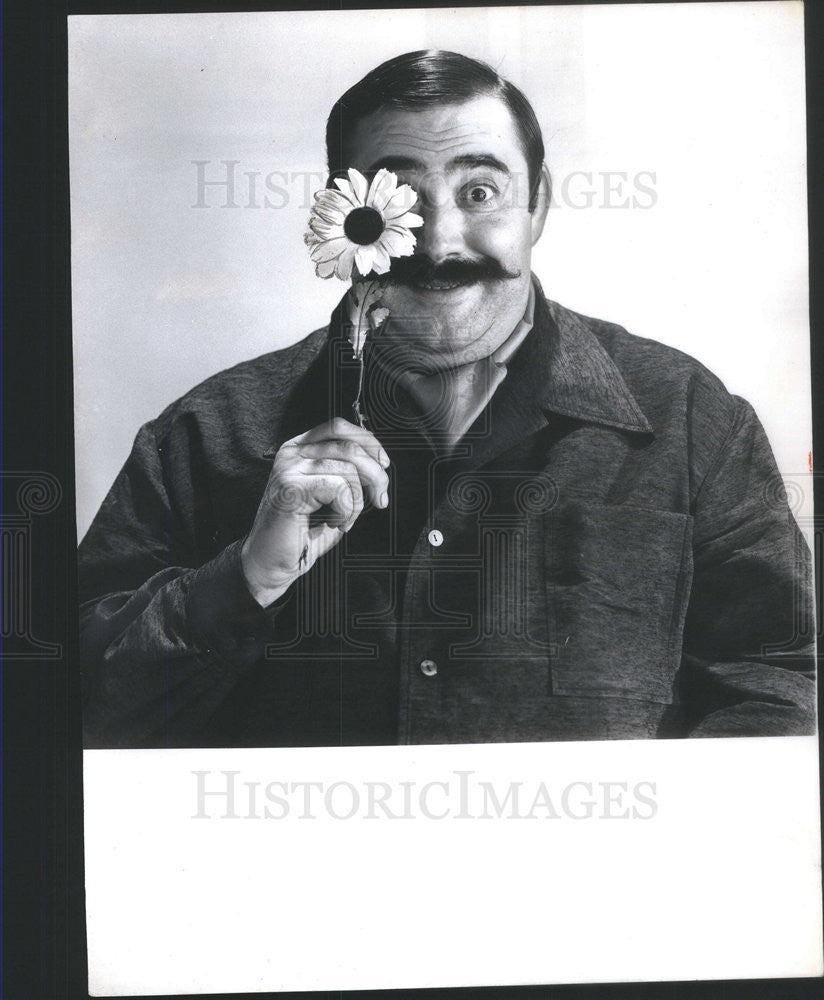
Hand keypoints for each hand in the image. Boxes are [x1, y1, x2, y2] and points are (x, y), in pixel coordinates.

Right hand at [241, 418, 389, 606]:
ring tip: (343, 519)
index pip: (339, 427)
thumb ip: (350, 472)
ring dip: (357, 501)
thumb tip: (380, 462)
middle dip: (376, 475)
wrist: (271, 563)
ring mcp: (289, 468)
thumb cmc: (303, 533)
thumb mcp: (333, 495)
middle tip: (379, 501)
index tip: (384, 466)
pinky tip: (334, 522)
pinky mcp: (291, 488)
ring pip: (348, 468)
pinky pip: (339, 488)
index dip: (368, 442)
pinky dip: (346, 510)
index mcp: (300, 448)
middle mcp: (292, 453)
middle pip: (349, 446)